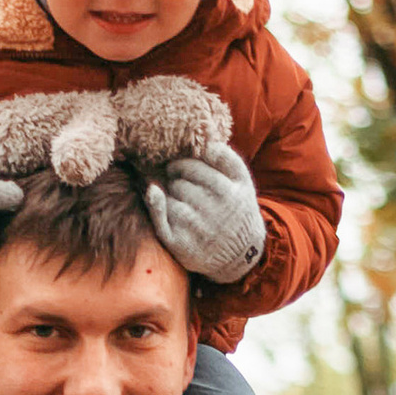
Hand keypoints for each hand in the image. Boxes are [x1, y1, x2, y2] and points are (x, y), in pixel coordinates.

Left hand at [143, 149, 265, 281]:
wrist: (239, 255)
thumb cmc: (236, 209)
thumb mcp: (241, 182)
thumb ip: (226, 157)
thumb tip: (205, 139)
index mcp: (231, 191)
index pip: (197, 165)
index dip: (186, 164)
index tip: (184, 168)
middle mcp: (216, 210)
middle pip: (183, 179)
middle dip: (179, 179)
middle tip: (184, 187)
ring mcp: (198, 228)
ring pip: (171, 195)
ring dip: (172, 194)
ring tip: (183, 202)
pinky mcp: (182, 244)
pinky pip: (161, 216)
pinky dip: (156, 204)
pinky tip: (154, 194)